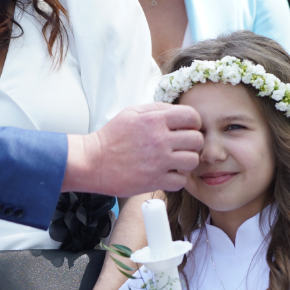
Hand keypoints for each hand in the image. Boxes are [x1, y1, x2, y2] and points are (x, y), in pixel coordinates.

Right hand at [64, 103, 201, 195]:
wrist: (93, 162)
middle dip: (192, 142)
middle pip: (197, 140)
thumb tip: (176, 110)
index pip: (192, 116)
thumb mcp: (131, 112)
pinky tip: (167, 174)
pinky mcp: (155, 181)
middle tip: (182, 146)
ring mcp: (159, 161)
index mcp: (154, 120)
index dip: (193, 122)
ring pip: (192, 161)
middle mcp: (159, 139)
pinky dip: (176, 179)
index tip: (187, 128)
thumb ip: (157, 109)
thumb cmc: (112, 137)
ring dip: (187, 161)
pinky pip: (181, 181)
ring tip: (176, 161)